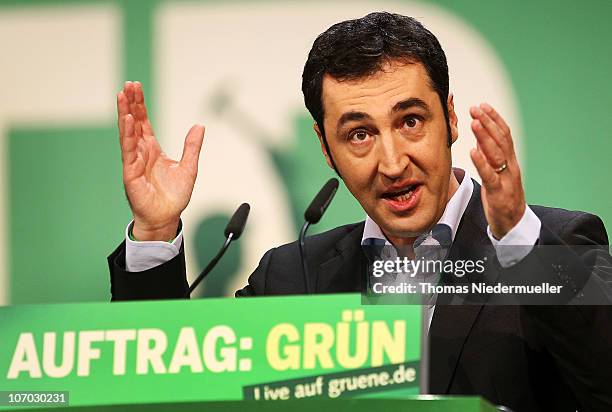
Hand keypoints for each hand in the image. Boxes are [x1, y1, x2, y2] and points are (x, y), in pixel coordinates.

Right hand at [117, 81, 204, 240]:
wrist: (166, 217)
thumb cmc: (174, 196)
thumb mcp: (189, 167)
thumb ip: (192, 147)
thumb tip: (199, 126)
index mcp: (152, 149)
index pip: (144, 122)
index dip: (140, 105)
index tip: (135, 87)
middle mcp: (140, 153)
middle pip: (133, 123)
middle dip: (130, 103)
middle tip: (128, 84)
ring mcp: (134, 162)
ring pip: (128, 133)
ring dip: (125, 114)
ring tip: (122, 96)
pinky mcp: (130, 173)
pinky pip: (128, 151)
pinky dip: (128, 135)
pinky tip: (128, 120)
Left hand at [469, 103, 525, 239]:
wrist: (513, 224)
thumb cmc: (503, 197)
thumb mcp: (497, 174)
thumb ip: (490, 158)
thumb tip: (479, 141)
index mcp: (511, 161)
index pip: (504, 135)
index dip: (494, 119)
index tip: (483, 105)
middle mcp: (511, 166)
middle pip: (501, 140)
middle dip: (488, 122)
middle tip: (476, 108)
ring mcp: (506, 179)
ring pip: (497, 154)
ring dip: (485, 136)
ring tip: (474, 122)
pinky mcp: (498, 192)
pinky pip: (489, 175)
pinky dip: (481, 161)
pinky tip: (472, 151)